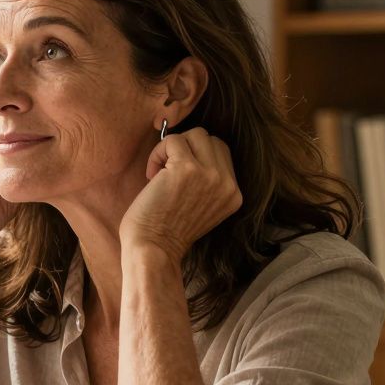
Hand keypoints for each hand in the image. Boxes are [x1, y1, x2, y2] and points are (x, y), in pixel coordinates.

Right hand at [0, 132, 17, 257]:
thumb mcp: (9, 197)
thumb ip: (16, 173)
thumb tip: (28, 149)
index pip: (12, 148)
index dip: (24, 158)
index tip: (29, 178)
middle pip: (4, 139)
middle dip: (14, 156)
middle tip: (16, 178)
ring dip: (3, 159)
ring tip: (1, 183)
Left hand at [120, 127, 241, 265]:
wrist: (153, 250)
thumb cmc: (166, 231)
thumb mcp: (203, 207)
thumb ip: (208, 182)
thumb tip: (193, 149)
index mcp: (234, 194)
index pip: (221, 153)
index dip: (196, 157)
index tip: (177, 177)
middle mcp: (227, 184)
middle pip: (210, 139)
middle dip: (186, 149)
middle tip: (166, 172)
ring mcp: (209, 174)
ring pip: (195, 134)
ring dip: (172, 148)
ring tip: (159, 172)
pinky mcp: (186, 169)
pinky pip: (172, 140)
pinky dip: (157, 153)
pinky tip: (151, 175)